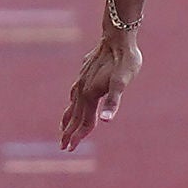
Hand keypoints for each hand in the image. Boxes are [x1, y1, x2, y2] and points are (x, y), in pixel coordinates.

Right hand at [59, 34, 140, 149]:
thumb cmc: (124, 60)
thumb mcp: (122, 83)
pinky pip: (75, 95)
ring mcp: (81, 82)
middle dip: (69, 133)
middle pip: (75, 116)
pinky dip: (72, 105)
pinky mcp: (84, 75)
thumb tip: (106, 120)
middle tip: (63, 147)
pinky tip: (73, 102)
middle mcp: (82, 90)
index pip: (84, 121)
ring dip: (68, 120)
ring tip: (64, 129)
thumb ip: (113, 101)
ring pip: (72, 105)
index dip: (78, 136)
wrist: (117, 37)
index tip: (70, 149)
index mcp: (90, 95)